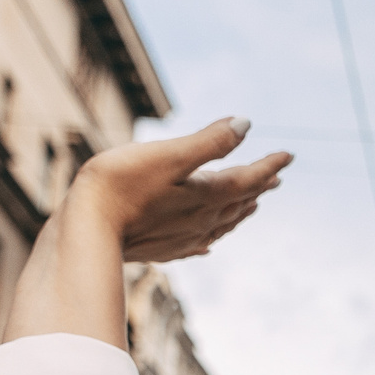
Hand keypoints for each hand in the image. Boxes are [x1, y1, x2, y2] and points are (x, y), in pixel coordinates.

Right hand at [68, 117, 291, 261]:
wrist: (86, 230)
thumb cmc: (122, 185)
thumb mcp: (169, 155)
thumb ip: (209, 142)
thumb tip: (246, 124)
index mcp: (207, 195)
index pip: (249, 178)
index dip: (269, 165)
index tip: (289, 155)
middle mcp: (201, 220)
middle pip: (239, 202)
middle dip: (258, 187)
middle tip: (274, 178)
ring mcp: (183, 238)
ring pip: (221, 224)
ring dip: (239, 212)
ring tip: (250, 205)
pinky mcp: (163, 250)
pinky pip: (196, 244)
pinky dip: (209, 238)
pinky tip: (206, 244)